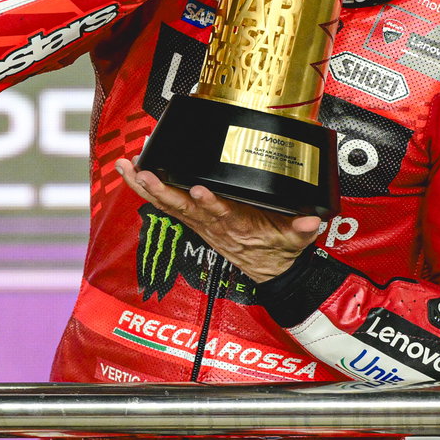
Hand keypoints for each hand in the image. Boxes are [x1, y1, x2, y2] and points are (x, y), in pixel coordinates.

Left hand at [115, 157, 321, 281]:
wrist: (269, 272)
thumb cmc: (279, 250)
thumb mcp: (296, 242)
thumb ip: (302, 231)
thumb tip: (312, 221)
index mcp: (239, 227)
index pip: (223, 214)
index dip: (210, 203)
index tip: (199, 190)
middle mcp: (214, 225)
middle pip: (184, 207)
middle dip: (162, 190)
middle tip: (143, 173)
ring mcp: (201, 223)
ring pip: (168, 204)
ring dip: (145, 186)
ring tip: (126, 167)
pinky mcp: (195, 220)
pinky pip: (166, 204)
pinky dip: (146, 189)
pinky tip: (131, 172)